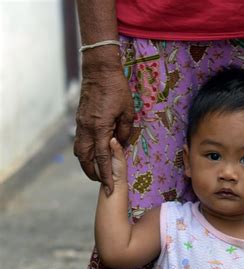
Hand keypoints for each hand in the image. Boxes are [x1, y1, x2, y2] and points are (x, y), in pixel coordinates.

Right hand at [74, 55, 134, 193]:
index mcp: (100, 128)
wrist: (99, 69)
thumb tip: (120, 145)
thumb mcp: (128, 111)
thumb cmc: (117, 89)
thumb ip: (124, 131)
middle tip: (101, 183)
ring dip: (86, 164)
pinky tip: (92, 154)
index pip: (102, 159)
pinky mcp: (79, 119)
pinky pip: (79, 141)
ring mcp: (81, 124)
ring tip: (96, 171)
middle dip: (92, 174)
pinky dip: (84, 152)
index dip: (105, 175)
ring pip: (79, 151)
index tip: (108, 188)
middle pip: (85, 159)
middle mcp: (87, 129)